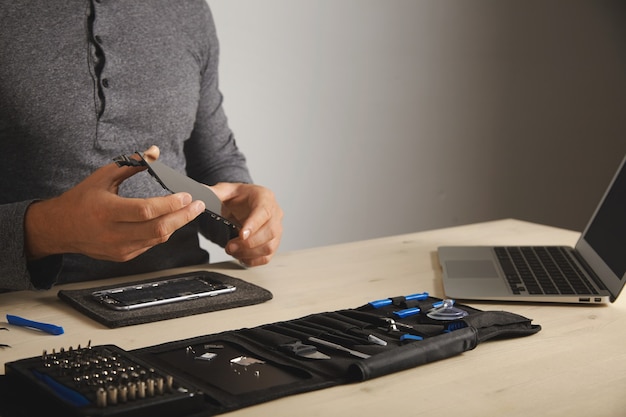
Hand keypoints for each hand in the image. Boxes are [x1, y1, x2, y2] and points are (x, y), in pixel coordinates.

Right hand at [24, 146, 205, 261]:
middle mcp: (113, 233)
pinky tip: (171, 220)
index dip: (170, 204)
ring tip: (190, 211)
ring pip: (158, 239)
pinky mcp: (123, 256)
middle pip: (158, 229)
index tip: (187, 196)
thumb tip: (155, 151)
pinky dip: (163, 232)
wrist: (60, 228)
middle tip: (198, 205)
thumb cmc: (82, 199)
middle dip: (183, 217)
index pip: (146, 211)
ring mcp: (119, 248)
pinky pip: (150, 244)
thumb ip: (132, 164)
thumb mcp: (103, 176)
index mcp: (107, 211)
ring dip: (177, 224)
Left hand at [210, 182, 282, 266]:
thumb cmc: (239, 197)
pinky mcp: (273, 243)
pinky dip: (252, 260)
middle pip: (270, 232)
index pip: (264, 212)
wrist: (245, 203)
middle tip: (230, 246)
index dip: (253, 225)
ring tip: (232, 251)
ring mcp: (276, 229)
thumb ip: (214, 193)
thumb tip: (199, 197)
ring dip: (249, 253)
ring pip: (269, 246)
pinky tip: (240, 256)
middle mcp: (274, 213)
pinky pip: (267, 257)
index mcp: (264, 197)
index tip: (241, 235)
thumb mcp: (225, 190)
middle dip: (248, 243)